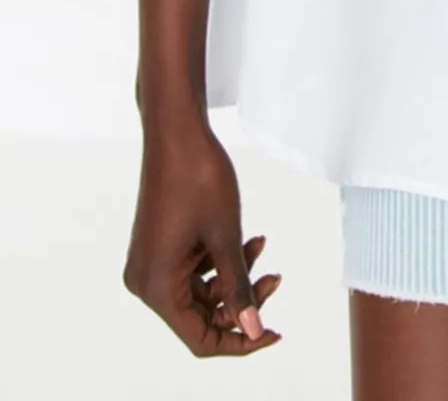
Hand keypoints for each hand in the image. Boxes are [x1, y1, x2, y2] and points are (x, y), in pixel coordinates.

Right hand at [122, 118, 283, 355]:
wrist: (176, 131)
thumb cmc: (199, 178)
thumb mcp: (226, 237)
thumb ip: (238, 287)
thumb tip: (253, 328)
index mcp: (157, 287)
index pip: (200, 338)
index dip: (239, 341)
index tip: (273, 332)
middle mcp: (146, 282)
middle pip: (199, 315)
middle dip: (240, 300)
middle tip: (275, 278)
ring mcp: (150, 263)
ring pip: (199, 291)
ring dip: (233, 276)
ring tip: (261, 247)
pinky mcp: (158, 246)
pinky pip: (191, 270)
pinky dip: (219, 261)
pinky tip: (248, 239)